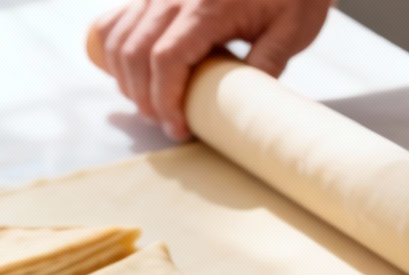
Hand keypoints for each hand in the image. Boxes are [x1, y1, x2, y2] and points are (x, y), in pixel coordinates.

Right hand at [91, 0, 332, 139]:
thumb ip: (268, 64)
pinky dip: (116, 52)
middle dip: (145, 99)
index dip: (165, 100)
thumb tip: (248, 106)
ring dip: (127, 80)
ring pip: (121, 38)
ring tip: (153, 106)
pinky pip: (118, 21)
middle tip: (168, 124)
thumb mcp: (292, 30)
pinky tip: (131, 76)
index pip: (167, 58)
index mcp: (208, 5)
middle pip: (136, 52)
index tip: (179, 128)